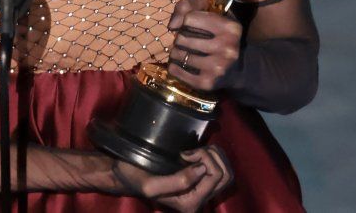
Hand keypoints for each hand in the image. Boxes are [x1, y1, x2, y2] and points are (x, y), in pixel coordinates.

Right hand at [111, 145, 233, 211]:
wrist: (127, 175)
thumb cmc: (136, 178)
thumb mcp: (151, 184)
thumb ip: (178, 181)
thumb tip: (203, 169)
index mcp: (190, 204)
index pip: (216, 176)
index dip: (204, 158)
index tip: (184, 154)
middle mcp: (200, 201)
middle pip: (226, 175)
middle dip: (212, 156)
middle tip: (191, 152)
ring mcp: (202, 192)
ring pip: (227, 172)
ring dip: (214, 155)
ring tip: (195, 152)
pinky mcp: (202, 182)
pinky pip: (221, 168)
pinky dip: (213, 155)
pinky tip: (197, 153)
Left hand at [166, 0, 242, 90]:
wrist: (238, 68)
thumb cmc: (221, 35)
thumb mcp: (212, 12)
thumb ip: (188, 6)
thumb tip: (172, 26)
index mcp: (231, 28)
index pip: (189, 18)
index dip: (186, 20)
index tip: (191, 25)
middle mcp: (227, 48)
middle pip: (182, 37)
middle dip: (180, 38)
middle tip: (186, 41)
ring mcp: (218, 67)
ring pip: (179, 55)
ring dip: (176, 52)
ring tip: (182, 52)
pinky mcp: (208, 82)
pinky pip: (177, 72)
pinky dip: (174, 67)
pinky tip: (178, 64)